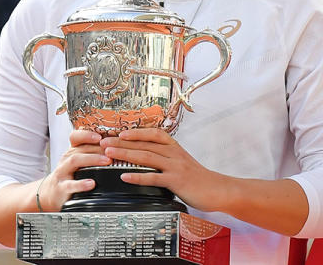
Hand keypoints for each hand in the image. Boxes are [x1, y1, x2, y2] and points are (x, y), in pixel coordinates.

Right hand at [38, 130, 109, 210]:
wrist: (52, 193)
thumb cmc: (72, 174)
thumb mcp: (80, 160)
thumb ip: (93, 152)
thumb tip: (116, 144)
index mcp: (72, 151)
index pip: (75, 137)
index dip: (87, 135)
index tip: (100, 136)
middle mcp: (66, 159)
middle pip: (80, 149)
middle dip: (98, 149)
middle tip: (113, 151)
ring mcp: (62, 172)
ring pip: (74, 161)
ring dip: (92, 160)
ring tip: (106, 161)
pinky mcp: (62, 187)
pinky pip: (70, 184)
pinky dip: (81, 184)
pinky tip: (91, 183)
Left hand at [101, 128, 220, 211]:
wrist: (218, 189)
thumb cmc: (200, 179)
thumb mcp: (183, 163)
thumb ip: (168, 158)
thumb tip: (150, 157)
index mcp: (176, 148)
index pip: (154, 134)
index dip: (136, 132)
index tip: (120, 132)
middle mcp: (175, 154)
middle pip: (145, 144)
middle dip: (123, 142)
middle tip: (104, 142)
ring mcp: (175, 167)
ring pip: (147, 157)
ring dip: (126, 154)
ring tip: (109, 153)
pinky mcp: (176, 181)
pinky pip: (154, 178)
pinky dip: (138, 177)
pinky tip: (125, 177)